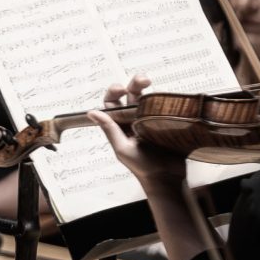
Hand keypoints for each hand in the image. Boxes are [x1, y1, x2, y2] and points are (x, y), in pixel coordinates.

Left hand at [89, 76, 187, 190]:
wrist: (167, 179)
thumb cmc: (142, 167)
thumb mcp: (122, 148)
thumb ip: (110, 129)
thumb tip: (92, 112)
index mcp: (119, 124)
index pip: (112, 102)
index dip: (114, 92)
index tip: (121, 89)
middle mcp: (133, 119)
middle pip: (131, 95)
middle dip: (134, 84)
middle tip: (142, 80)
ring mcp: (150, 119)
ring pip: (147, 98)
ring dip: (147, 88)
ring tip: (148, 81)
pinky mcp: (165, 122)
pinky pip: (162, 107)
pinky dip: (162, 99)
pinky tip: (163, 97)